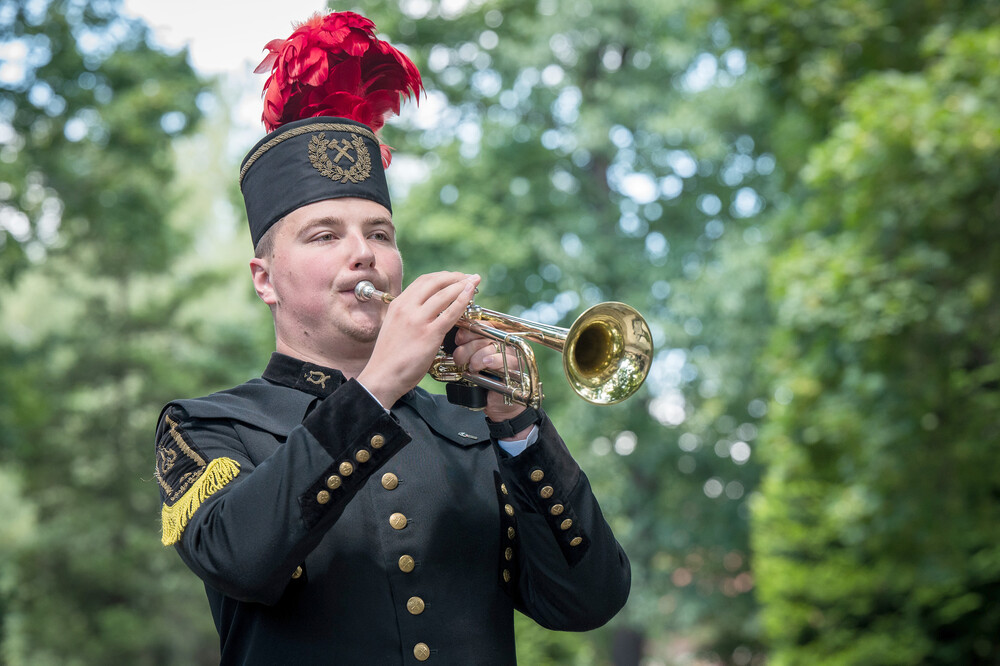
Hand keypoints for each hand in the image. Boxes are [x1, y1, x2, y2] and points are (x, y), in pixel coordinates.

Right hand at [358, 272, 479, 407]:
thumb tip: (426, 311)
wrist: (382, 376)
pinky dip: (462, 301)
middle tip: (469, 277)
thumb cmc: (389, 357)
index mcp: (398, 305)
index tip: (455, 277)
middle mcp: (406, 308)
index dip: (443, 276)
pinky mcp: (429, 334)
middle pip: (435, 282)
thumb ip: (409, 316)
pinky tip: (470, 296)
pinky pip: (450, 313)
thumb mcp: (395, 327)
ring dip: (463, 285)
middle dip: (455, 276)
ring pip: (444, 294)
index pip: (423, 281)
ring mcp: (418, 320)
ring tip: (475, 283)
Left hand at [451, 328, 530, 435]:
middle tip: (460, 360)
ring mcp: (510, 355)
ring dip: (478, 356)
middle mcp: (503, 345)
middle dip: (468, 347)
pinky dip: (492, 360)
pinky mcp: (515, 368)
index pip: (482, 325)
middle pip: (485, 335)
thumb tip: (455, 339)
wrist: (500, 406)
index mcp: (493, 340)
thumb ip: (466, 351)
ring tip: (473, 367)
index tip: (458, 339)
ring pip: (493, 346)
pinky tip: (485, 364)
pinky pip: (504, 359)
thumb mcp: (471, 366)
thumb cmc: (484, 384)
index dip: (468, 330)